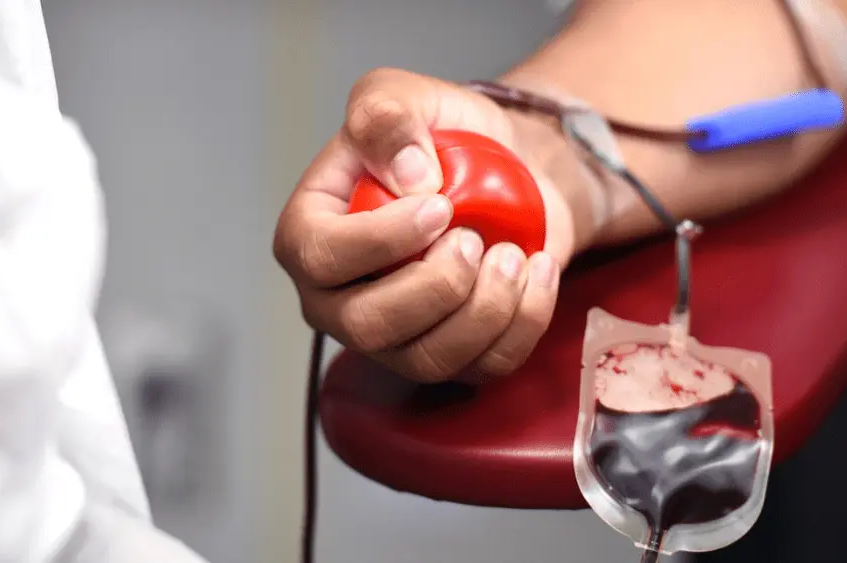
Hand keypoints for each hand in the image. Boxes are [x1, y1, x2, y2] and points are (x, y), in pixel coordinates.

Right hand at [274, 68, 584, 382]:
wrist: (509, 169)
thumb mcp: (404, 96)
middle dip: (435, 286)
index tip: (440, 205)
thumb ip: (385, 116)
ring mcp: (396, 337)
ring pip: (428, 358)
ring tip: (514, 255)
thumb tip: (409, 178)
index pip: (319, 258)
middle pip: (368, 327)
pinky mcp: (452, 356)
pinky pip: (482, 367)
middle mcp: (339, 299)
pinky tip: (537, 273)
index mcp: (309, 235)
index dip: (380, 240)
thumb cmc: (445, 137)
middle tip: (475, 239)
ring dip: (484, 309)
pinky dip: (522, 324)